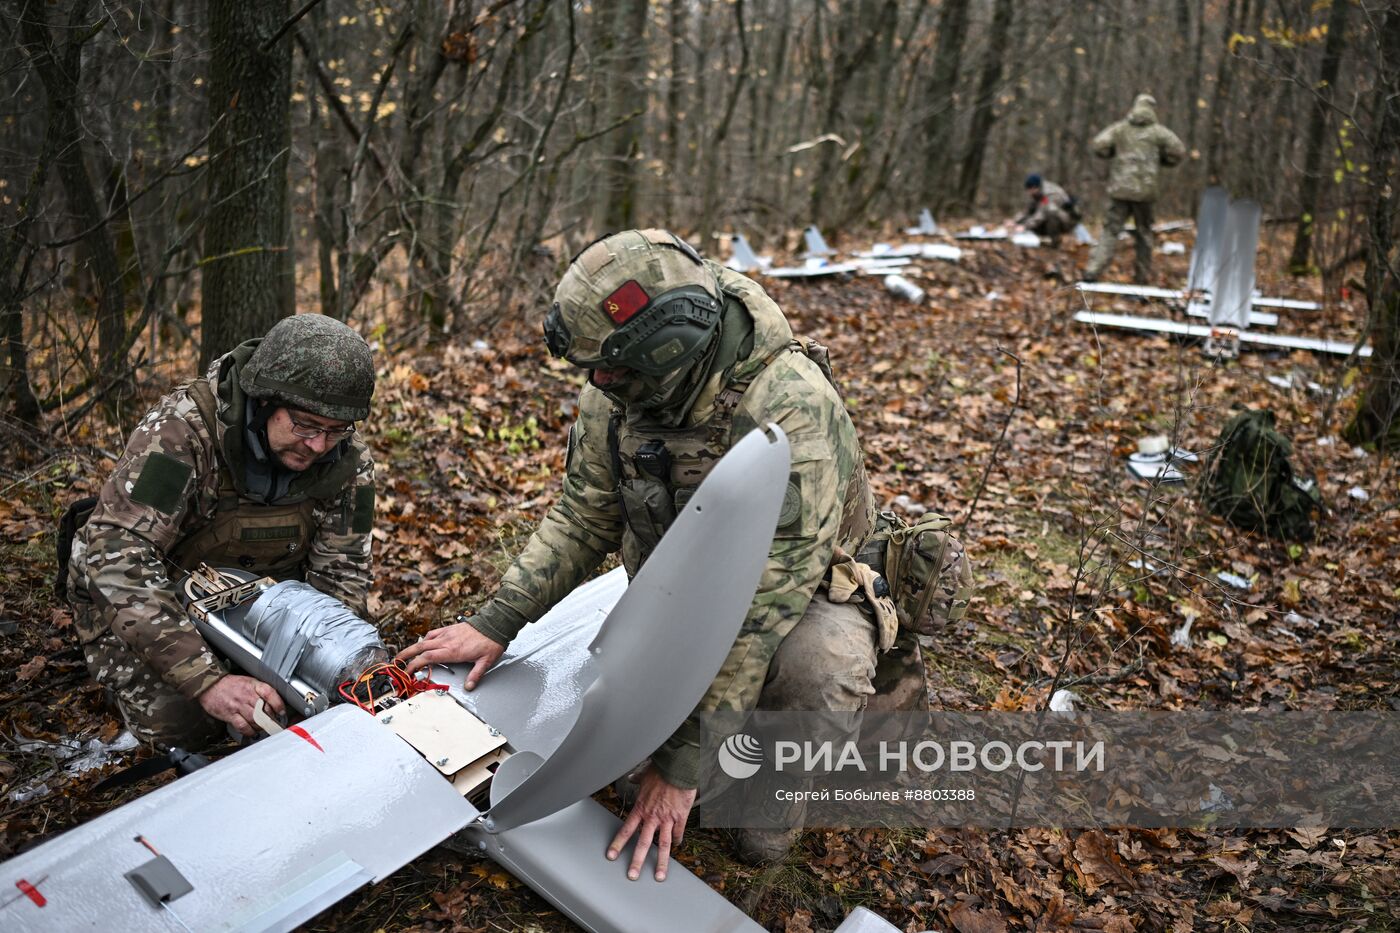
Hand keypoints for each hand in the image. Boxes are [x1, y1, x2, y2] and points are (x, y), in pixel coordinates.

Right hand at [197, 674, 284, 736]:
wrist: (210, 685)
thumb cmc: (230, 684)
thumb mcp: (248, 681)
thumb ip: (260, 691)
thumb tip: (273, 703)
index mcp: (253, 685)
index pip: (270, 693)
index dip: (278, 704)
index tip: (282, 711)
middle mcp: (247, 695)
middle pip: (264, 709)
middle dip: (271, 718)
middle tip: (274, 723)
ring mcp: (238, 705)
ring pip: (255, 719)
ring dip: (262, 726)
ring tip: (263, 728)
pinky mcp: (230, 715)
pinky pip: (243, 726)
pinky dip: (250, 731)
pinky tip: (253, 732)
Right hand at [394, 621, 505, 688]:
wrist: (495, 623)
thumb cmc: (491, 642)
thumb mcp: (486, 662)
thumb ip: (476, 675)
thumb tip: (469, 687)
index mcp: (452, 651)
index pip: (427, 658)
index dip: (415, 665)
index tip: (407, 672)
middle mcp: (446, 641)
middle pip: (420, 647)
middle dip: (406, 655)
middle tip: (396, 662)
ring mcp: (447, 633)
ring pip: (424, 640)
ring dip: (413, 647)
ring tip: (405, 654)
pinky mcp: (450, 628)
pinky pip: (433, 633)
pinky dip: (425, 639)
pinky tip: (425, 642)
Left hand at [606, 766, 696, 881]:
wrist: (678, 768)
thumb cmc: (661, 770)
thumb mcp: (645, 774)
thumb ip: (637, 779)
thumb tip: (631, 777)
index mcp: (641, 808)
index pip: (626, 830)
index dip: (618, 844)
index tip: (611, 856)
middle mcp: (652, 817)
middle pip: (643, 843)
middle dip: (636, 861)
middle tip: (632, 876)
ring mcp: (667, 819)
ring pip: (662, 845)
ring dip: (660, 863)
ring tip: (659, 877)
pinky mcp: (680, 817)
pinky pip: (678, 833)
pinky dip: (677, 841)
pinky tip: (677, 847)